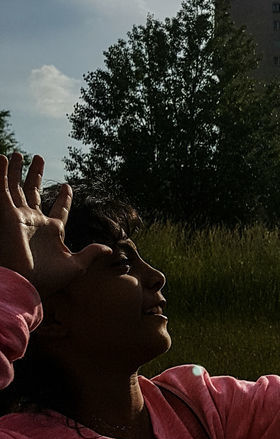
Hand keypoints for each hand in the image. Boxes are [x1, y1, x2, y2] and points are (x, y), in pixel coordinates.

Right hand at [0, 153, 109, 299]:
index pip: (59, 209)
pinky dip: (1, 175)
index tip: (67, 186)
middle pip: (33, 193)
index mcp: (53, 231)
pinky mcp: (6, 216)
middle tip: (37, 157)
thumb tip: (109, 249)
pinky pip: (3, 190)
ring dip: (16, 171)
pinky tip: (2, 158)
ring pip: (16, 188)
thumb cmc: (49, 280)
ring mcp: (20, 218)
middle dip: (34, 176)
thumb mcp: (76, 266)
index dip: (64, 199)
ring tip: (18, 154)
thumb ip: (91, 253)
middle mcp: (35, 222)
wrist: (25, 285)